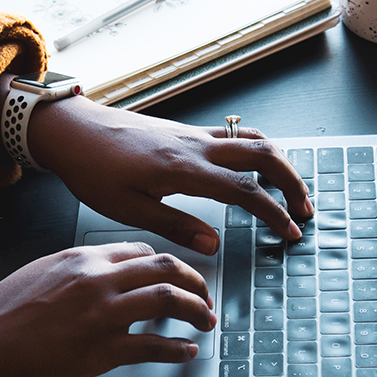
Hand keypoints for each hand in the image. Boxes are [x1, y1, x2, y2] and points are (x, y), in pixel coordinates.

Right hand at [0, 242, 215, 376]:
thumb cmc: (1, 314)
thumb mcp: (39, 271)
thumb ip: (77, 268)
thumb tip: (106, 272)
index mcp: (82, 258)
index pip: (142, 251)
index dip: (167, 264)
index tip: (176, 276)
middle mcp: (97, 280)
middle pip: (166, 268)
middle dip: (195, 281)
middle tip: (204, 296)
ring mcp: (102, 315)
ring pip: (169, 300)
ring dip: (197, 310)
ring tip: (205, 321)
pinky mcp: (102, 351)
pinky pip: (154, 346)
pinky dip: (178, 350)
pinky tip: (186, 352)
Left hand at [28, 95, 314, 255]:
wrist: (73, 130)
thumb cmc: (93, 170)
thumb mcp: (129, 210)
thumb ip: (176, 226)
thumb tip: (215, 245)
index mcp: (184, 169)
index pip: (245, 190)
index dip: (273, 212)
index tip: (290, 232)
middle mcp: (196, 145)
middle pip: (263, 154)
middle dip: (292, 181)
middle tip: (304, 209)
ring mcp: (192, 134)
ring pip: (252, 139)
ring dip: (278, 162)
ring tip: (289, 189)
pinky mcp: (185, 131)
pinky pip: (233, 135)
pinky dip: (256, 150)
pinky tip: (254, 167)